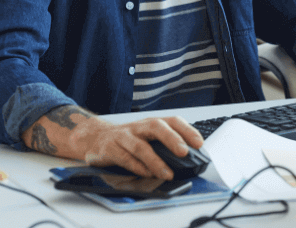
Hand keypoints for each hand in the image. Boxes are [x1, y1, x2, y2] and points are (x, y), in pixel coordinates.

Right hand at [74, 116, 203, 179]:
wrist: (96, 138)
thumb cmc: (128, 139)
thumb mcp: (147, 137)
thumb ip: (164, 144)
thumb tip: (188, 158)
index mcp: (151, 123)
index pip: (172, 121)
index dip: (187, 130)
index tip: (199, 143)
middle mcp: (139, 127)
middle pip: (157, 127)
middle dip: (172, 139)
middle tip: (184, 152)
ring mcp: (124, 137)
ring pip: (141, 146)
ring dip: (156, 161)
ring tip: (168, 173)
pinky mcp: (110, 149)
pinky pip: (125, 158)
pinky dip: (137, 167)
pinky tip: (146, 174)